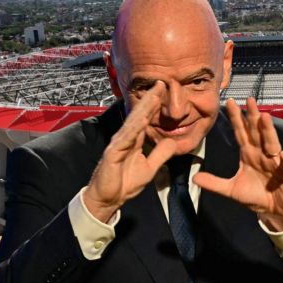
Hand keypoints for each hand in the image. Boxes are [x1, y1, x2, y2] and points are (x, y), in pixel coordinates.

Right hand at [83, 81, 177, 222]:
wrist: (109, 199)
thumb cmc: (125, 183)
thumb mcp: (150, 168)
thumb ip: (160, 154)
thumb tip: (173, 142)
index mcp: (134, 140)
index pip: (146, 118)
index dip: (155, 104)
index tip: (165, 90)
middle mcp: (125, 138)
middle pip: (139, 115)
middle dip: (150, 98)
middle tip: (161, 83)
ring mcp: (118, 144)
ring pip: (133, 122)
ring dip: (143, 108)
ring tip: (154, 94)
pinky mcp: (113, 153)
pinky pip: (125, 139)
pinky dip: (134, 128)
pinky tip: (141, 118)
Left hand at [193, 98, 282, 231]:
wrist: (276, 211)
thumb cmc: (257, 196)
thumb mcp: (232, 190)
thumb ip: (214, 183)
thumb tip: (194, 177)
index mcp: (249, 155)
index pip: (241, 133)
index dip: (236, 119)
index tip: (229, 103)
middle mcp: (263, 155)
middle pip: (257, 133)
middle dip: (253, 117)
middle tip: (249, 100)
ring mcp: (276, 163)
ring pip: (272, 144)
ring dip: (268, 131)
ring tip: (264, 117)